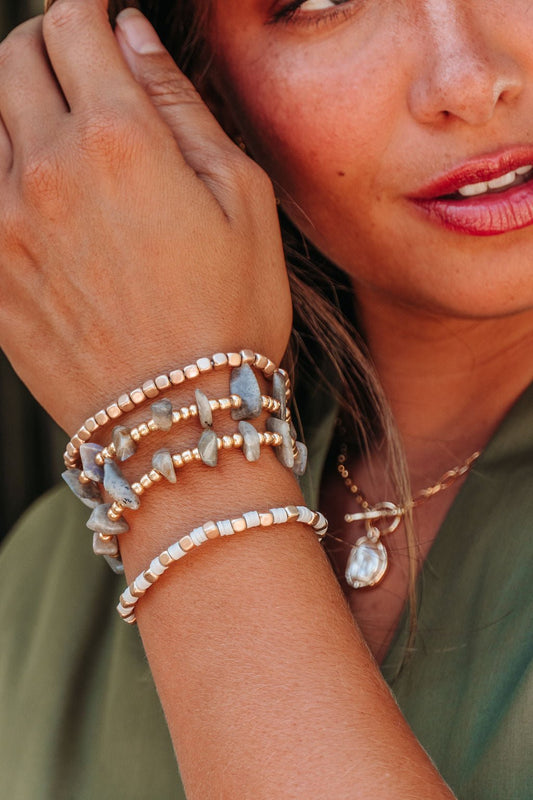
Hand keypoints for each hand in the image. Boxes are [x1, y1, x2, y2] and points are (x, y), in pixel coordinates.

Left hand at [0, 0, 290, 433]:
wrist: (180, 424)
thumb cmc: (231, 318)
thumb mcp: (244, 202)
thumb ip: (182, 108)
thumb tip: (133, 38)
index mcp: (119, 140)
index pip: (72, 24)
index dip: (87, 8)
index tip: (100, 17)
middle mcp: (45, 170)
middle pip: (10, 59)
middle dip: (43, 47)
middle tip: (78, 67)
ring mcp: (4, 225)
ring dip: (16, 109)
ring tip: (58, 136)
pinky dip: (4, 175)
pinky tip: (40, 197)